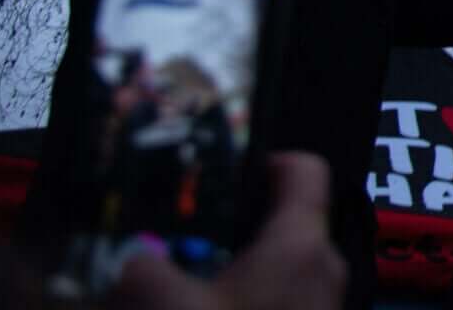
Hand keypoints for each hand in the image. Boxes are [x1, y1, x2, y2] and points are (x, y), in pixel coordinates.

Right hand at [108, 152, 344, 309]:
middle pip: (281, 218)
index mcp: (301, 242)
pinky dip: (246, 294)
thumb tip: (128, 257)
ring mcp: (324, 300)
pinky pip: (282, 294)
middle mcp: (325, 265)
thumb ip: (141, 271)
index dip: (263, 157)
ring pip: (278, 262)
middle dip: (231, 223)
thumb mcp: (171, 306)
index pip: (303, 167)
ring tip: (188, 278)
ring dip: (234, 265)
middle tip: (184, 235)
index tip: (222, 168)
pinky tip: (208, 302)